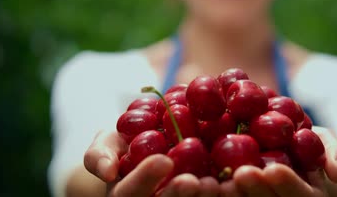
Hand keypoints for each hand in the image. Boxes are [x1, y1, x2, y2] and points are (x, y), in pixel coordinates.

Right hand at [83, 130, 219, 196]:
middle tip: (196, 181)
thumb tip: (108, 171)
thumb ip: (100, 154)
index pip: (130, 193)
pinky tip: (237, 181)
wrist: (150, 148)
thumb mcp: (106, 144)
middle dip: (178, 196)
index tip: (163, 160)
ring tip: (219, 183)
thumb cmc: (123, 147)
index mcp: (126, 195)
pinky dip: (225, 194)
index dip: (145, 179)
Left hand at [220, 126, 336, 196]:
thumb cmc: (307, 145)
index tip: (273, 169)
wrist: (282, 149)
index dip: (287, 185)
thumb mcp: (325, 144)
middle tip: (240, 173)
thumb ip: (336, 153)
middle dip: (255, 191)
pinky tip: (196, 180)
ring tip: (215, 181)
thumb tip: (336, 174)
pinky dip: (209, 193)